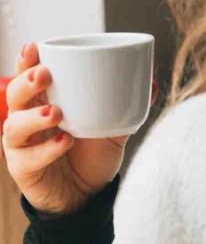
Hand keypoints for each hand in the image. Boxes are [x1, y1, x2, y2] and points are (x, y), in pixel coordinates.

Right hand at [1, 43, 158, 215]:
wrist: (87, 196)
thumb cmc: (93, 154)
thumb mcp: (114, 127)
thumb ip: (130, 106)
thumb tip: (153, 83)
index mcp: (45, 101)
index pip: (27, 75)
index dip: (26, 60)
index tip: (35, 47)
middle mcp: (28, 119)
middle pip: (15, 95)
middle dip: (26, 82)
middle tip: (45, 75)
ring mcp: (22, 144)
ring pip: (14, 124)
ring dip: (34, 116)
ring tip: (56, 112)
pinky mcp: (23, 169)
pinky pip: (27, 158)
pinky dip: (45, 149)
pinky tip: (63, 142)